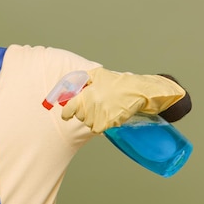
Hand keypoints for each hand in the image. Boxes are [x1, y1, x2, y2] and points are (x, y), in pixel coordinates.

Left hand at [61, 67, 185, 132]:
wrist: (137, 91)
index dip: (67, 113)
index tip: (67, 115)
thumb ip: (81, 79)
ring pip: (88, 124)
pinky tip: (108, 116)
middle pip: (79, 117)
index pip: (68, 110)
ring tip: (103, 109)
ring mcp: (100, 116)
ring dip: (93, 119)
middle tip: (94, 106)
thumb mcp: (97, 74)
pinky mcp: (108, 123)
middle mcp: (91, 106)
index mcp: (86, 94)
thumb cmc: (117, 82)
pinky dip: (101, 125)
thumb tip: (69, 87)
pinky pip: (97, 129)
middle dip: (84, 113)